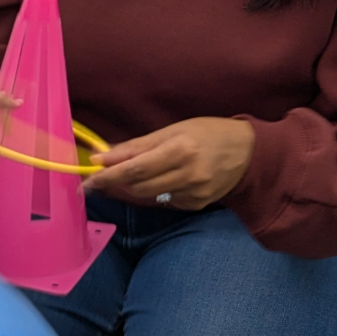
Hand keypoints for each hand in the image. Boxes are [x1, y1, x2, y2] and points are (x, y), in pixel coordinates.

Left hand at [84, 117, 254, 208]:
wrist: (249, 153)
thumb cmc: (208, 134)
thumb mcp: (173, 130)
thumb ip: (138, 146)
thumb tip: (103, 157)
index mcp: (180, 149)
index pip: (135, 169)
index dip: (108, 176)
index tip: (87, 181)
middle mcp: (188, 174)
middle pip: (138, 187)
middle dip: (118, 183)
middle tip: (103, 177)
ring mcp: (194, 192)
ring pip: (149, 196)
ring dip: (137, 187)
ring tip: (141, 173)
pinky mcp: (197, 204)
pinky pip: (165, 201)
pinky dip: (158, 192)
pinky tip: (169, 179)